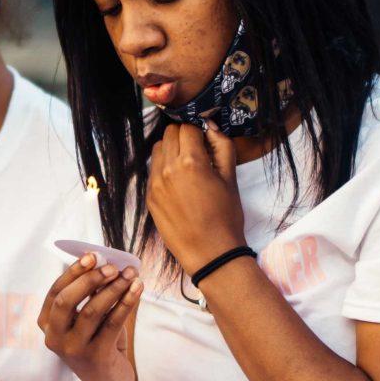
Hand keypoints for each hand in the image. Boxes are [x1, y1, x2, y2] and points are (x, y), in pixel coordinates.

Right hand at [38, 256, 141, 380]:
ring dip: (113, 288)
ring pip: (92, 310)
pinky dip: (126, 303)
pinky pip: (112, 323)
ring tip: (131, 275)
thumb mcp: (90, 318)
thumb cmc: (98, 343)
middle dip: (90, 279)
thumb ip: (90, 293)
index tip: (93, 255)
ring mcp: (73, 350)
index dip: (73, 271)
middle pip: (67, 300)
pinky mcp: (95, 357)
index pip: (56, 291)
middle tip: (112, 266)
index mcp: (47, 324)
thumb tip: (101, 260)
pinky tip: (137, 289)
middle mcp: (54, 338)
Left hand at [146, 124, 245, 274]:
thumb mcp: (230, 179)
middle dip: (183, 136)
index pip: (188, 127)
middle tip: (197, 150)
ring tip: (186, 165)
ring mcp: (155, 183)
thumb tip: (211, 126)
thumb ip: (222, 147)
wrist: (210, 253)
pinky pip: (153, 170)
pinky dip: (164, 167)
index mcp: (191, 162)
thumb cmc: (226, 217)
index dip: (198, 129)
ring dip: (171, 149)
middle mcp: (168, 169)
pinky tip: (178, 182)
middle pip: (169, 133)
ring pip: (158, 149)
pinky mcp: (150, 196)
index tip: (205, 138)